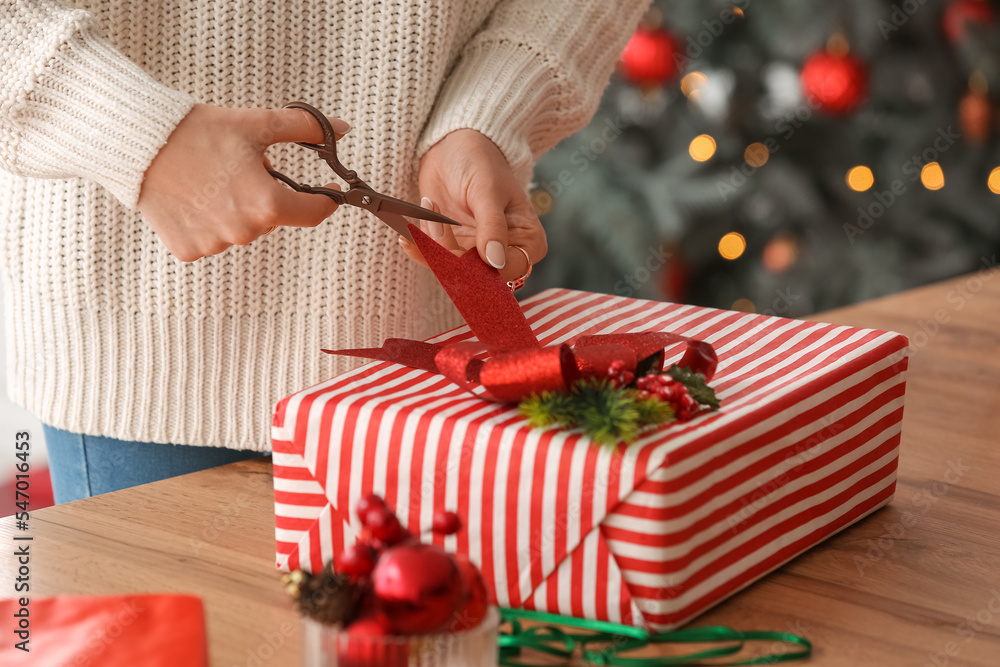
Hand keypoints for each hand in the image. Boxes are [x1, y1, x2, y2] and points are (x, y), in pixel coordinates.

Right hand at [138, 104, 349, 261]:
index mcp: (266, 204)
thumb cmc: (198, 131)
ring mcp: (215, 244)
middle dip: (267, 196)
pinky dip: (209, 222)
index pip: (314, 213)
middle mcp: (244, 231)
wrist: (138, 142)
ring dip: (237, 210)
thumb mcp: (258, 124)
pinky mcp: (189, 250)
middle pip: (273, 218)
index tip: (326, 190)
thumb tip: (342, 129)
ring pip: (242, 229)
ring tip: (211, 180)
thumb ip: (306, 128)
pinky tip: (192, 198)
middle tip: (241, 168)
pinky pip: (213, 239)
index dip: (325, 199)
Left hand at [408, 129, 546, 281]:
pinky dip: (419, 251)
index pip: (508, 270)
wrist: (453, 147)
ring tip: (429, 207)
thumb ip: (492, 227)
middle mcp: (504, 253)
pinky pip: (434, 261)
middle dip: (451, 254)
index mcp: (528, 241)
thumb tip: (496, 262)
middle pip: (477, 276)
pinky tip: (407, 238)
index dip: (482, 269)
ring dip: (432, 246)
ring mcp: (476, 253)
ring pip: (451, 271)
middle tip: (437, 224)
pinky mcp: (452, 248)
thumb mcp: (488, 191)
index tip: (459, 254)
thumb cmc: (480, 161)